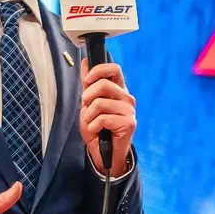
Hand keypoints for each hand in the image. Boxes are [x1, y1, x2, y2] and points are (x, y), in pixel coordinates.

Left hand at [79, 59, 136, 176]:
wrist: (103, 152)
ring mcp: (129, 110)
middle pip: (103, 84)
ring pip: (100, 103)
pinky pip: (103, 118)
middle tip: (87, 108)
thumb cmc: (97, 127)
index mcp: (119, 90)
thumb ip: (88, 84)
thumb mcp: (88, 103)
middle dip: (88, 97)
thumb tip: (85, 61)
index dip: (98, 71)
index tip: (87, 80)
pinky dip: (93, 126)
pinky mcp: (129, 123)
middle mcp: (127, 98)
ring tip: (93, 123)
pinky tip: (97, 131)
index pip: (114, 69)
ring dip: (89, 115)